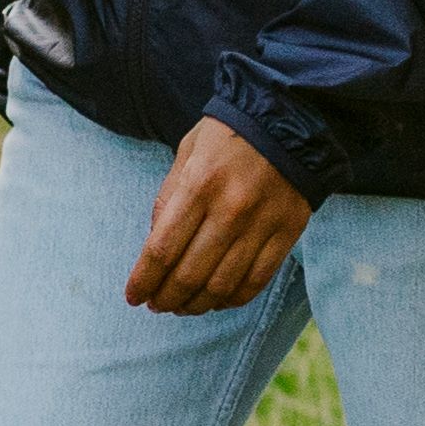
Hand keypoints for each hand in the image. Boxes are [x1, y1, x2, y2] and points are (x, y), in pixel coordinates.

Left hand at [125, 118, 309, 315]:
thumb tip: (155, 249)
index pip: (162, 249)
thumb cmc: (228, 135)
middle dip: (166, 298)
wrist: (290, 119)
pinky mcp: (287, 232)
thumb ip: (167, 199)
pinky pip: (256, 280)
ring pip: (222, 285)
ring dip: (196, 305)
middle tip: (157, 305)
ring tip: (183, 307)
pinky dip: (232, 299)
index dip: (144, 281)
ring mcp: (261, 223)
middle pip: (189, 274)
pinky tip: (217, 300)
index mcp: (198, 185)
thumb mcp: (186, 153)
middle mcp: (230, 208)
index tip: (134, 297)